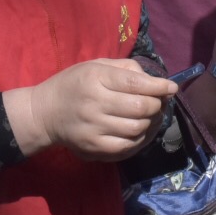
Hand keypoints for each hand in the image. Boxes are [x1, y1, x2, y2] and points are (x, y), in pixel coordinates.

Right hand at [7, 58, 177, 161]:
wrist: (44, 113)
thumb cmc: (74, 84)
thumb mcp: (95, 65)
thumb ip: (126, 69)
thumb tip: (156, 81)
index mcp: (95, 78)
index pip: (136, 84)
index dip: (159, 86)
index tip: (171, 87)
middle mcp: (94, 104)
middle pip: (141, 108)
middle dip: (157, 105)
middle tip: (161, 102)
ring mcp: (94, 130)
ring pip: (137, 129)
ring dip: (152, 123)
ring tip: (153, 116)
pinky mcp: (93, 149)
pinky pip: (128, 148)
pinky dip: (141, 139)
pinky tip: (142, 131)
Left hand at [180, 71, 215, 147]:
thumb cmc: (205, 84)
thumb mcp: (189, 96)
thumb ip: (185, 111)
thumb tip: (182, 120)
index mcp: (200, 122)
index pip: (196, 142)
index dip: (195, 141)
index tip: (196, 137)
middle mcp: (214, 128)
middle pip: (210, 145)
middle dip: (208, 142)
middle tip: (208, 135)